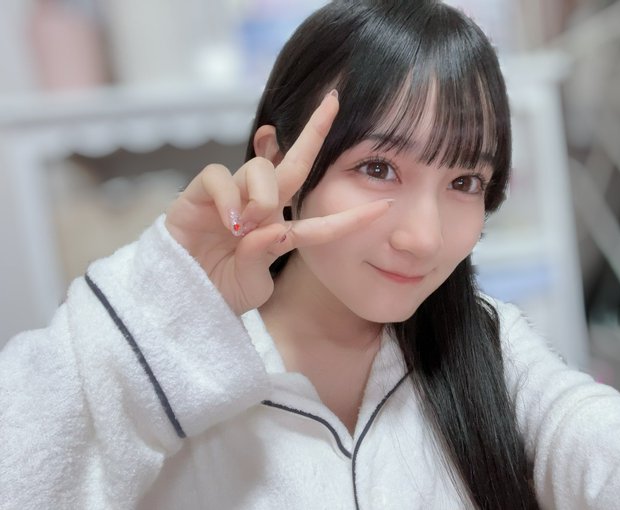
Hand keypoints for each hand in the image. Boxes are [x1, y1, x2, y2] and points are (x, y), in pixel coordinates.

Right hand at [165, 92, 391, 315]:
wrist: (181, 299)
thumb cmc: (220, 290)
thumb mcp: (251, 280)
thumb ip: (264, 255)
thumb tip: (273, 226)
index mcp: (278, 230)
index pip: (320, 218)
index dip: (351, 216)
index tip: (385, 207)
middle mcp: (258, 206)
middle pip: (292, 164)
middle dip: (315, 132)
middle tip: (333, 103)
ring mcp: (229, 197)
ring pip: (258, 169)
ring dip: (261, 195)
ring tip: (246, 225)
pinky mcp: (197, 194)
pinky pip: (217, 175)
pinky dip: (228, 194)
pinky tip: (229, 220)